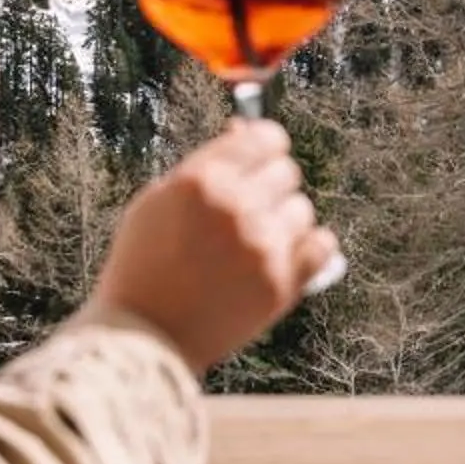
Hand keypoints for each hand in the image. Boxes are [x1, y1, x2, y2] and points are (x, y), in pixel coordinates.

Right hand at [84, 119, 339, 375]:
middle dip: (271, 185)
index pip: (263, 138)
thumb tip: (244, 127)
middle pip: (287, 171)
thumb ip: (203, 165)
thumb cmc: (143, 265)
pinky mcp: (279, 284)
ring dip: (285, 220)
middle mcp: (235, 206)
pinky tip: (286, 255)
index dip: (265, 147)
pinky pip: (322, 246)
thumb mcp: (157, 202)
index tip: (261, 159)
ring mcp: (260, 246)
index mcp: (200, 179)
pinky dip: (309, 248)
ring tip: (256, 242)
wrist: (142, 336)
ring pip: (303, 209)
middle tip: (251, 208)